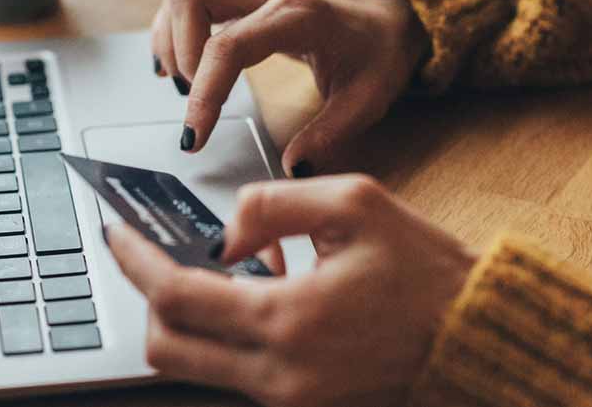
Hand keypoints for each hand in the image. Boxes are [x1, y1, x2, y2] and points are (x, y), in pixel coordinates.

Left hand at [105, 174, 475, 406]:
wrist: (476, 337)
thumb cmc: (426, 272)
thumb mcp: (355, 204)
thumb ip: (272, 204)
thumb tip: (222, 233)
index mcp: (287, 320)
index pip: (175, 295)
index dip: (134, 261)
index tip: (116, 233)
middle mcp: (278, 374)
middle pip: (166, 347)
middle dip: (150, 298)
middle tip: (160, 255)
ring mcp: (287, 399)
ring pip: (193, 366)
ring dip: (193, 317)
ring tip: (237, 270)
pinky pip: (233, 375)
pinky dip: (228, 336)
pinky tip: (265, 294)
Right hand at [150, 0, 425, 176]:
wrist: (391, 15)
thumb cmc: (379, 53)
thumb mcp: (366, 101)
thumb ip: (328, 136)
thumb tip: (292, 168)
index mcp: (301, 16)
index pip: (229, 46)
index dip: (204, 93)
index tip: (194, 136)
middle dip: (179, 54)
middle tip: (192, 98)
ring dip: (170, 38)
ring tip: (185, 82)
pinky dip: (174, 27)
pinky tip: (181, 63)